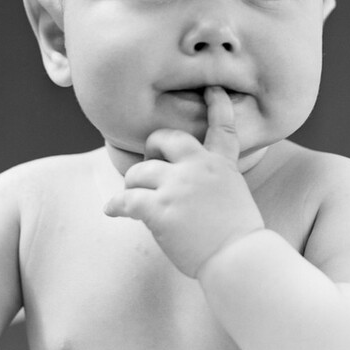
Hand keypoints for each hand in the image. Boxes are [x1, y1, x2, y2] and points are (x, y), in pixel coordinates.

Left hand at [104, 86, 264, 277]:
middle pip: (163, 140)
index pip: (222, 128)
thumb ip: (213, 182)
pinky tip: (111, 210)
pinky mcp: (161, 208)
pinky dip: (116, 205)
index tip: (213, 90)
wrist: (238, 259)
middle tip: (148, 169)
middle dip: (151, 150)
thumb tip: (185, 188)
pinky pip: (127, 199)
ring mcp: (178, 186)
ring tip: (133, 200)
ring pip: (139, 172)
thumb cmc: (238, 237)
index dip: (217, 106)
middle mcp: (198, 167)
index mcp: (221, 164)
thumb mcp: (234, 196)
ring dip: (133, 186)